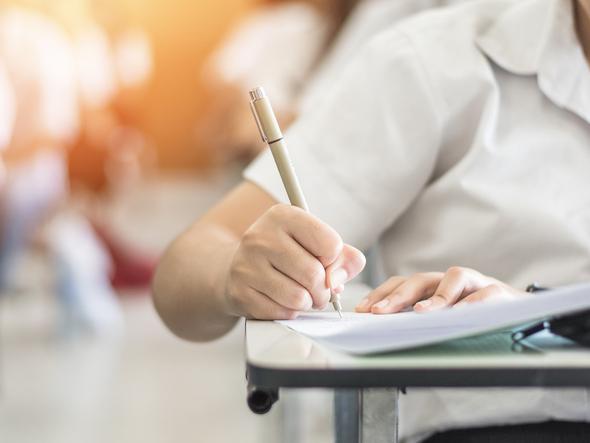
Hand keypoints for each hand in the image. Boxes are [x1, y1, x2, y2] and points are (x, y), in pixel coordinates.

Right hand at [225, 204, 365, 318]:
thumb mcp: (314, 242)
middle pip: (314, 274)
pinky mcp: (240, 292)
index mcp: (283, 215)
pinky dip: (290, 312)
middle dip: (324, 289)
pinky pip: (281, 312)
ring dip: (308, 302)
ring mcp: (247, 265)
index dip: (333, 259)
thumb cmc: (285, 253)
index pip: (330, 244)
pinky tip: (282, 300)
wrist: (239, 265)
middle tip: (319, 289)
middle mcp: (261, 236)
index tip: (324, 260)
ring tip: (302, 295)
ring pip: (299, 298)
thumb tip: (338, 279)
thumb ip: (343, 256)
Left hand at [355, 266, 526, 313]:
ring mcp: (475, 282)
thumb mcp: (444, 317)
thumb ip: (419, 319)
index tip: (362, 309)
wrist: (522, 311)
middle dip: (397, 295)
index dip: (381, 293)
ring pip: (453, 278)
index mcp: (433, 285)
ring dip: (435, 296)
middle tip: (379, 312)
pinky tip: (460, 314)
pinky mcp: (499, 291)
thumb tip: (385, 329)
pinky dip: (473, 302)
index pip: (401, 283)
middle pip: (420, 279)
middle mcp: (450, 280)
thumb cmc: (476, 315)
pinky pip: (485, 293)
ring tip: (419, 313)